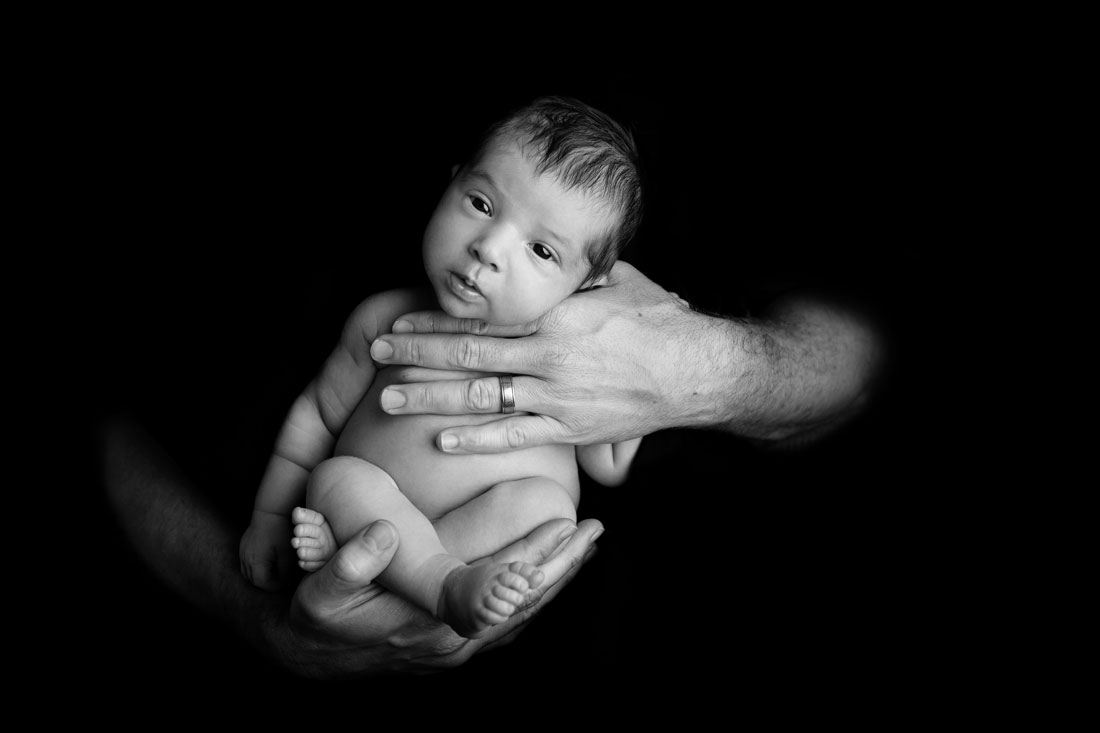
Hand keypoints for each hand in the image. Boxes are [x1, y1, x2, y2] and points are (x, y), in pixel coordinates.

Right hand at [239, 510, 295, 590]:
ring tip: (274, 573)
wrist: (271, 510)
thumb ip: (286, 571)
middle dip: (266, 583)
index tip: (286, 583)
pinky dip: (254, 567)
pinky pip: (245, 563)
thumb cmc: (281, 531)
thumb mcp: (287, 552)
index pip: (263, 584)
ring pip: (247, 573)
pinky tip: (267, 562)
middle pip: (253, 580)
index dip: (275, 586)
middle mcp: (245, 559)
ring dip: (259, 576)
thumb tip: (286, 584)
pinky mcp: (243, 546)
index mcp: (256, 562)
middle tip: (280, 581)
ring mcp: (242, 552)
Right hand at [272, 515, 602, 677]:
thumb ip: (345, 564)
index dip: (530, 560)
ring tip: (586, 545)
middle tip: (595, 530)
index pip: (496, 591)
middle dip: (560, 566)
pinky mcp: (454, 642)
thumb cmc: (315, 618)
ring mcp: (456, 646)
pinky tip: (549, 572)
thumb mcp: (317, 592)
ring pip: (520, 613)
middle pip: (521, 604)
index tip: (563, 528)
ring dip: (554, 580)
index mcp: (428, 624)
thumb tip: (381, 532)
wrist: (307, 657)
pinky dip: (533, 595)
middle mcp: (451, 641)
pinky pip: (506, 619)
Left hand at [367, 261, 709, 452]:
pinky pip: (515, 437)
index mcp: (553, 319)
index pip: (480, 322)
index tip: (397, 324)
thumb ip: (572, 277)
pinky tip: (442, 440)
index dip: (433, 324)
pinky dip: (477, 440)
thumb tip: (550, 259)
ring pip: (481, 399)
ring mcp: (557, 398)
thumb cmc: (657, 320)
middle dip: (416, 357)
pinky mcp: (570, 429)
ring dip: (431, 399)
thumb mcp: (612, 282)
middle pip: (468, 358)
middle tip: (375, 357)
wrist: (696, 369)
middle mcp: (547, 359)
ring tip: (390, 400)